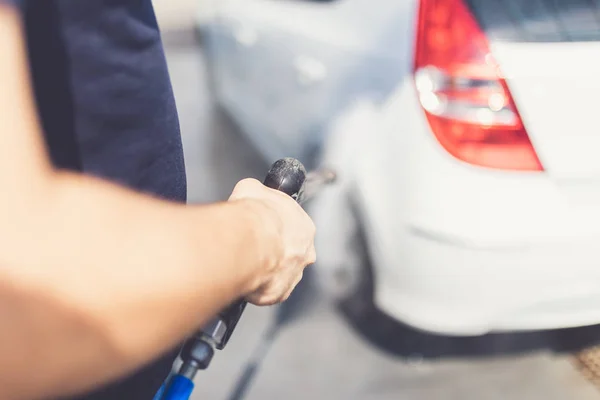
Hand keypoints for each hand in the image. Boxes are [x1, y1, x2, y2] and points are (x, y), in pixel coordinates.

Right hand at [229, 178, 315, 305]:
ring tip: (246, 263)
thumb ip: (256, 191)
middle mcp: (305, 253)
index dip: (275, 227)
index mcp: (304, 227)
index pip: (292, 228)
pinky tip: (245, 277)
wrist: (248, 241)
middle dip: (273, 251)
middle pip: (290, 253)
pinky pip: (268, 291)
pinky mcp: (279, 293)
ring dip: (265, 270)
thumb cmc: (254, 215)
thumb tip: (250, 189)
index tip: (262, 227)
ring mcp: (293, 275)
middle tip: (254, 247)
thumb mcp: (251, 188)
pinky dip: (257, 287)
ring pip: (279, 274)